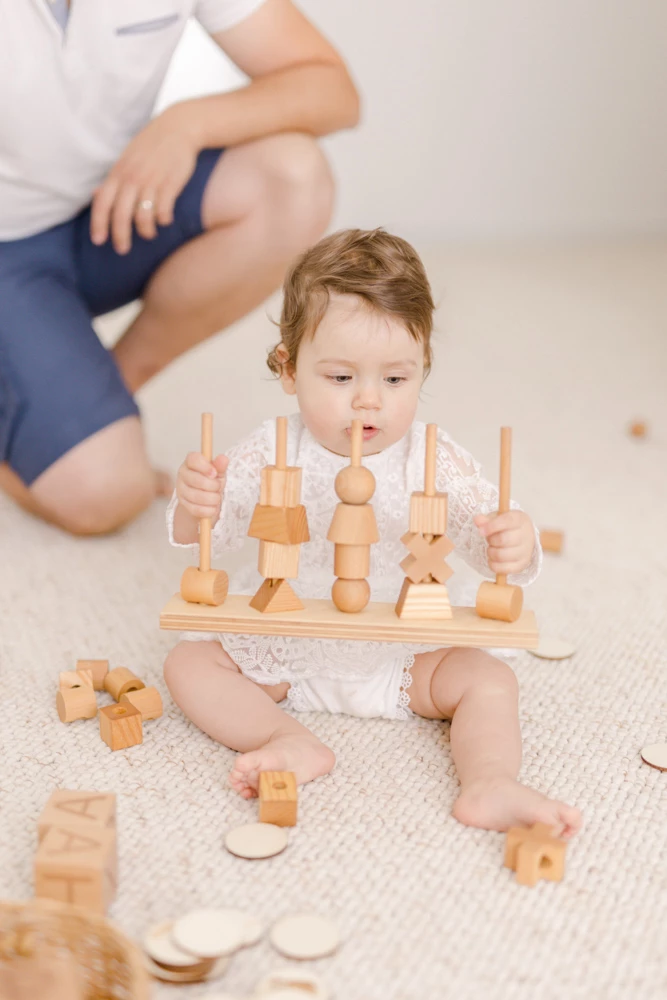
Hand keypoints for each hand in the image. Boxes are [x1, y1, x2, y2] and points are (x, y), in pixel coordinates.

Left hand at [90, 102, 200, 253]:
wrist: (179, 128)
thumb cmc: (151, 146)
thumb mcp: (126, 159)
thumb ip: (112, 180)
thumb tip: (96, 195)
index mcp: (119, 173)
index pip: (102, 203)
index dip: (98, 224)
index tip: (98, 241)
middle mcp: (132, 178)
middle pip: (120, 215)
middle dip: (120, 236)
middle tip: (122, 250)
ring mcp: (152, 181)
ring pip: (142, 217)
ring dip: (145, 231)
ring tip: (149, 234)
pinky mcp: (171, 184)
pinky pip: (163, 211)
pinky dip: (163, 220)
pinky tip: (165, 220)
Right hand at [176, 451, 228, 522]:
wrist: (205, 498)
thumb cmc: (211, 480)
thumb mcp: (218, 472)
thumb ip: (220, 466)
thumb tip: (223, 459)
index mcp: (191, 461)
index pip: (193, 459)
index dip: (205, 467)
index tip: (215, 474)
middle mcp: (183, 474)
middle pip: (195, 479)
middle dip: (212, 486)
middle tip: (219, 487)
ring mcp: (181, 489)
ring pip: (195, 496)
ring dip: (211, 499)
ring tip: (217, 498)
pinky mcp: (183, 503)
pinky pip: (195, 509)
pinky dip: (208, 510)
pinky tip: (213, 508)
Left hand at [474, 510, 534, 575]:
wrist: (521, 537)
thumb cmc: (507, 527)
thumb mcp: (497, 519)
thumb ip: (486, 520)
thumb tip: (477, 519)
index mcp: (520, 519)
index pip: (507, 521)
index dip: (492, 526)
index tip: (481, 531)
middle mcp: (526, 535)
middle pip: (503, 539)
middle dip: (491, 540)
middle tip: (490, 539)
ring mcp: (526, 551)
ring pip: (501, 555)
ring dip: (491, 552)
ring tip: (492, 548)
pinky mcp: (522, 565)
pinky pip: (503, 569)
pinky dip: (493, 565)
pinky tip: (493, 559)